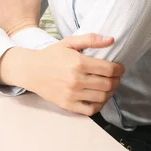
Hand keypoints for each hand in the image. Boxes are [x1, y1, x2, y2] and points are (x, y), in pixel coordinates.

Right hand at [0, 33, 124, 115]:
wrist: (31, 70)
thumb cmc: (51, 55)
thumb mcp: (69, 42)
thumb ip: (90, 39)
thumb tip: (111, 39)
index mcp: (78, 63)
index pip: (108, 69)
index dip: (119, 69)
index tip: (120, 68)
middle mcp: (76, 80)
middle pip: (107, 84)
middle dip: (116, 80)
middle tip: (116, 77)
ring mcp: (72, 94)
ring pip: (102, 97)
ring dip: (110, 92)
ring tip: (109, 86)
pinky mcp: (68, 105)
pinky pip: (91, 110)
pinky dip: (99, 105)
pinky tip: (99, 97)